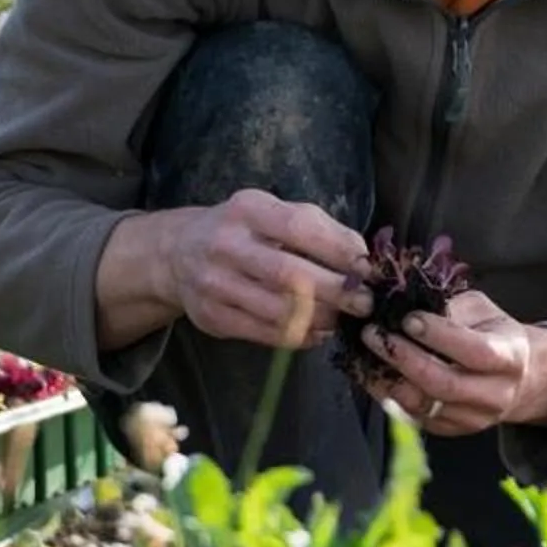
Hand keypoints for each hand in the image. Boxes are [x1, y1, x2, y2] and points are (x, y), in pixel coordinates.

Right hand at [162, 190, 370, 350]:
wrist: (177, 253)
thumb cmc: (244, 231)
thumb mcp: (275, 213)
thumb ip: (320, 229)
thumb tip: (364, 259)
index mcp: (248, 209)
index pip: (300, 227)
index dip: (339, 250)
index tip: (369, 268)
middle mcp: (226, 244)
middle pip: (290, 276)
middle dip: (336, 293)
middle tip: (365, 304)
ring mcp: (214, 283)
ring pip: (280, 311)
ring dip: (321, 319)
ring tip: (343, 319)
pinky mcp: (212, 317)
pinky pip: (266, 334)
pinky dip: (300, 337)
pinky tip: (317, 331)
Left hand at [359, 289, 546, 434]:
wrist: (516, 378)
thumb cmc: (493, 334)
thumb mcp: (482, 311)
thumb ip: (451, 308)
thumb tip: (406, 302)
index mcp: (510, 357)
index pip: (474, 351)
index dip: (438, 335)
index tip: (407, 318)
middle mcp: (495, 394)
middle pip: (444, 384)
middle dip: (403, 357)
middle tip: (374, 334)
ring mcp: (473, 418)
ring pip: (423, 404)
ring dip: (388, 378)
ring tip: (367, 352)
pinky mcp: (450, 430)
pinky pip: (413, 416)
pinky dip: (387, 394)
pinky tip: (372, 372)